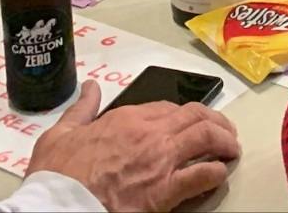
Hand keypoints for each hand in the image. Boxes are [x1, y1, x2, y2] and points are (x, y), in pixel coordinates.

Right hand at [27, 81, 240, 211]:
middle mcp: (149, 133)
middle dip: (214, 120)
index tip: (188, 121)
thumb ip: (81, 109)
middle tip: (223, 130)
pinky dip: (216, 173)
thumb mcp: (61, 133)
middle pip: (195, 116)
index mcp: (126, 119)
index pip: (168, 107)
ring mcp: (161, 160)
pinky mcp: (165, 190)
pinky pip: (202, 175)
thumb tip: (90, 88)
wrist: (59, 205)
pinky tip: (220, 174)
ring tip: (230, 148)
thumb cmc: (57, 175)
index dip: (183, 114)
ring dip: (224, 141)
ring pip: (205, 137)